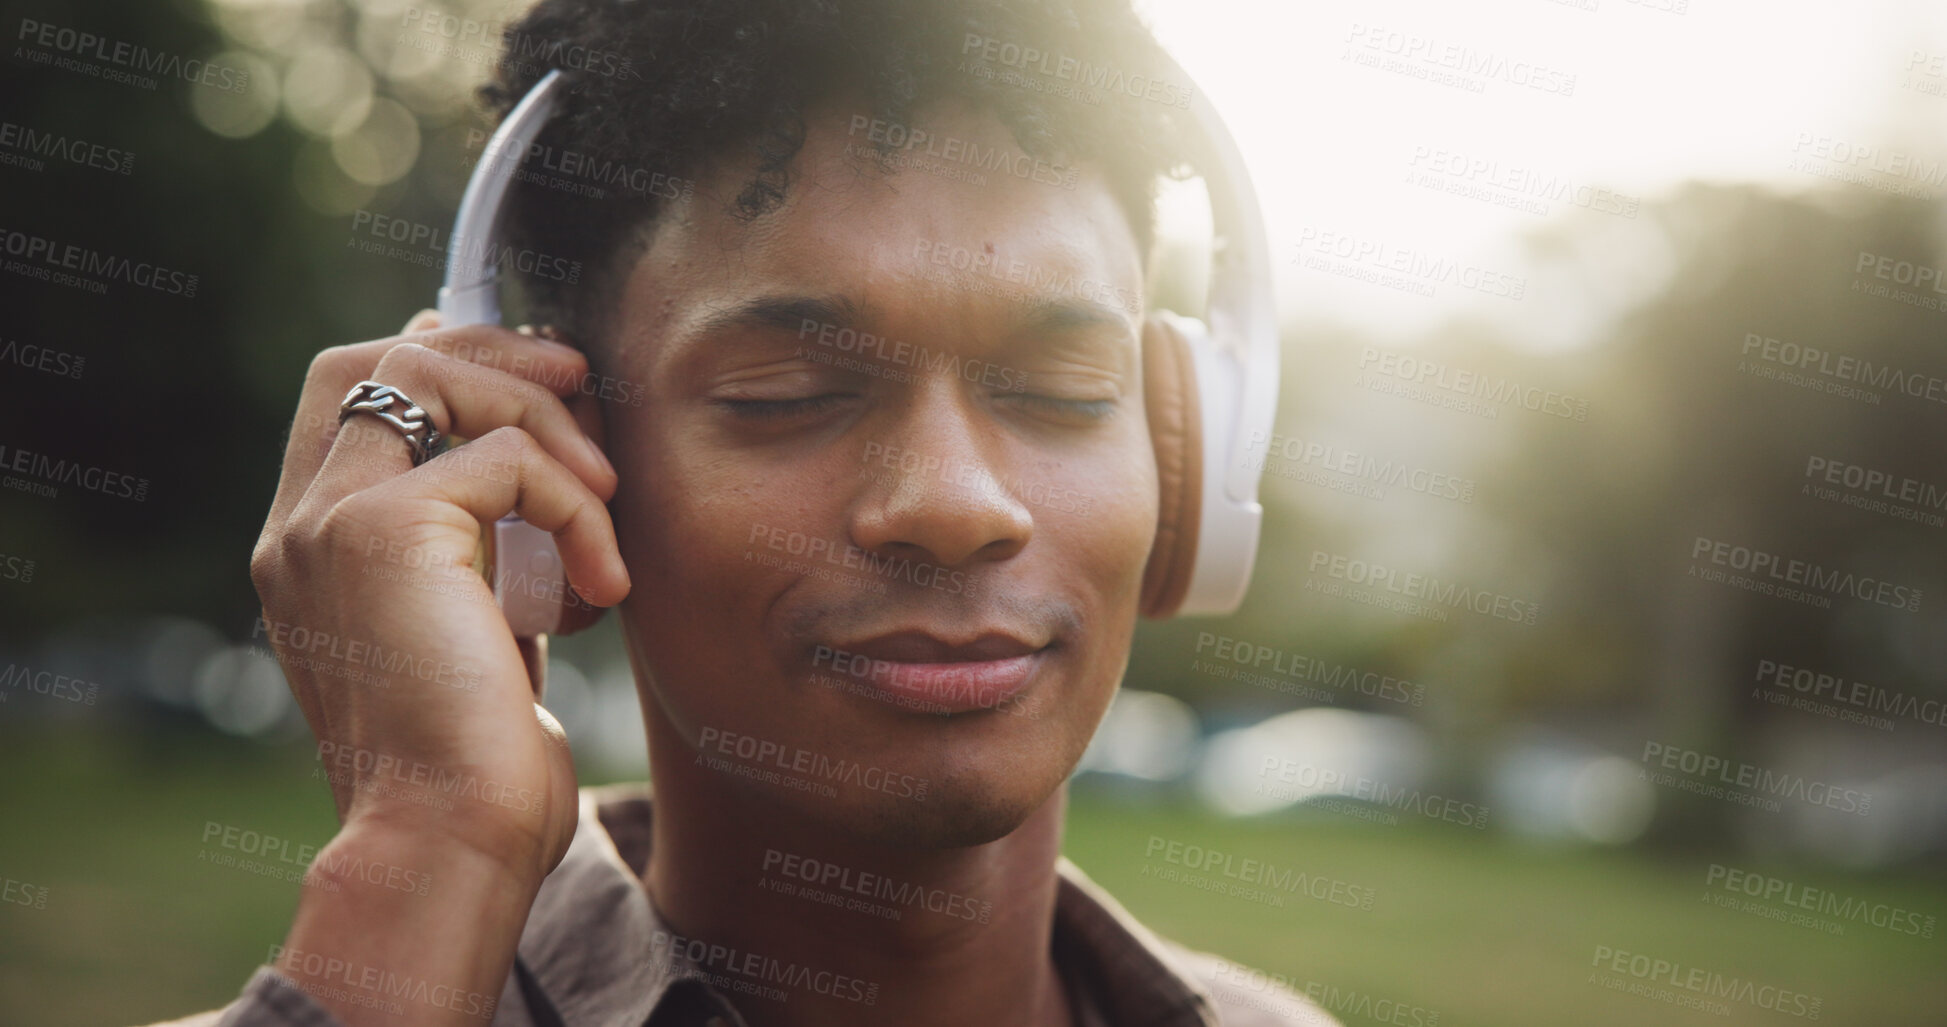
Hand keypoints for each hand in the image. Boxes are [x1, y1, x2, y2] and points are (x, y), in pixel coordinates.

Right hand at [250, 309, 628, 887]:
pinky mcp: (384, 531)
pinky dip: (576, 504)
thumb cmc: (479, 761)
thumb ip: (480, 549)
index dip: (445, 359)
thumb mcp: (477, 631)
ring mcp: (328, 524)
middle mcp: (299, 527)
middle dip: (488, 350)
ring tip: (608, 489)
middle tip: (580, 378)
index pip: (349, 395)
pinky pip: (506, 456)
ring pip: (430, 374)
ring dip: (543, 412)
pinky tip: (602, 582)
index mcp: (310, 549)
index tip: (544, 380)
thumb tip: (529, 467)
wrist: (448, 839)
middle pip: (372, 359)